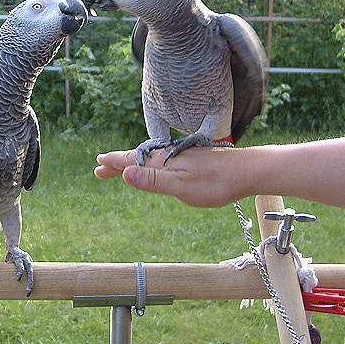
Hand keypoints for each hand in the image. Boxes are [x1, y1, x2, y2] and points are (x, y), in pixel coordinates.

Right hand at [95, 146, 244, 207]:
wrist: (246, 172)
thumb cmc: (215, 182)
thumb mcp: (181, 186)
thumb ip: (153, 181)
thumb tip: (125, 173)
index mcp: (163, 162)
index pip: (132, 161)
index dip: (114, 163)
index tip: (98, 163)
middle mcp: (169, 156)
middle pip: (137, 160)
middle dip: (118, 164)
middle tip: (101, 168)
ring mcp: (180, 158)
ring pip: (150, 160)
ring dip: (133, 165)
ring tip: (122, 168)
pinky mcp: (190, 161)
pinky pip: (162, 162)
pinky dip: (150, 166)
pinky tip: (155, 168)